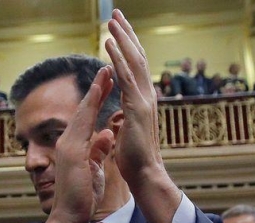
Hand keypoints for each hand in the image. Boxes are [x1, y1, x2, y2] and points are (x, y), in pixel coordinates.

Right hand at [48, 67, 114, 222]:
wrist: (69, 217)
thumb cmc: (81, 198)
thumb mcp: (94, 169)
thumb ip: (98, 151)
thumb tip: (107, 134)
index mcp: (74, 147)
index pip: (87, 119)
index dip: (97, 100)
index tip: (108, 83)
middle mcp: (67, 143)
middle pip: (83, 110)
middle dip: (96, 88)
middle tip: (106, 68)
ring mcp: (67, 146)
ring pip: (82, 112)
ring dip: (94, 91)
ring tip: (105, 72)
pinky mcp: (72, 152)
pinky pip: (83, 123)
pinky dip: (91, 106)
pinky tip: (99, 93)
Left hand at [104, 9, 180, 222]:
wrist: (145, 175)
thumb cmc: (134, 159)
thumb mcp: (127, 133)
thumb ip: (125, 120)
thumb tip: (120, 118)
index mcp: (141, 101)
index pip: (134, 67)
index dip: (127, 48)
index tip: (118, 30)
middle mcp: (145, 96)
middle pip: (137, 56)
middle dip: (126, 33)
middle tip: (117, 13)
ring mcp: (143, 100)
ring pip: (133, 60)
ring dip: (122, 38)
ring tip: (111, 20)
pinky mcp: (137, 107)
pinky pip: (126, 76)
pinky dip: (118, 57)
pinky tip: (108, 43)